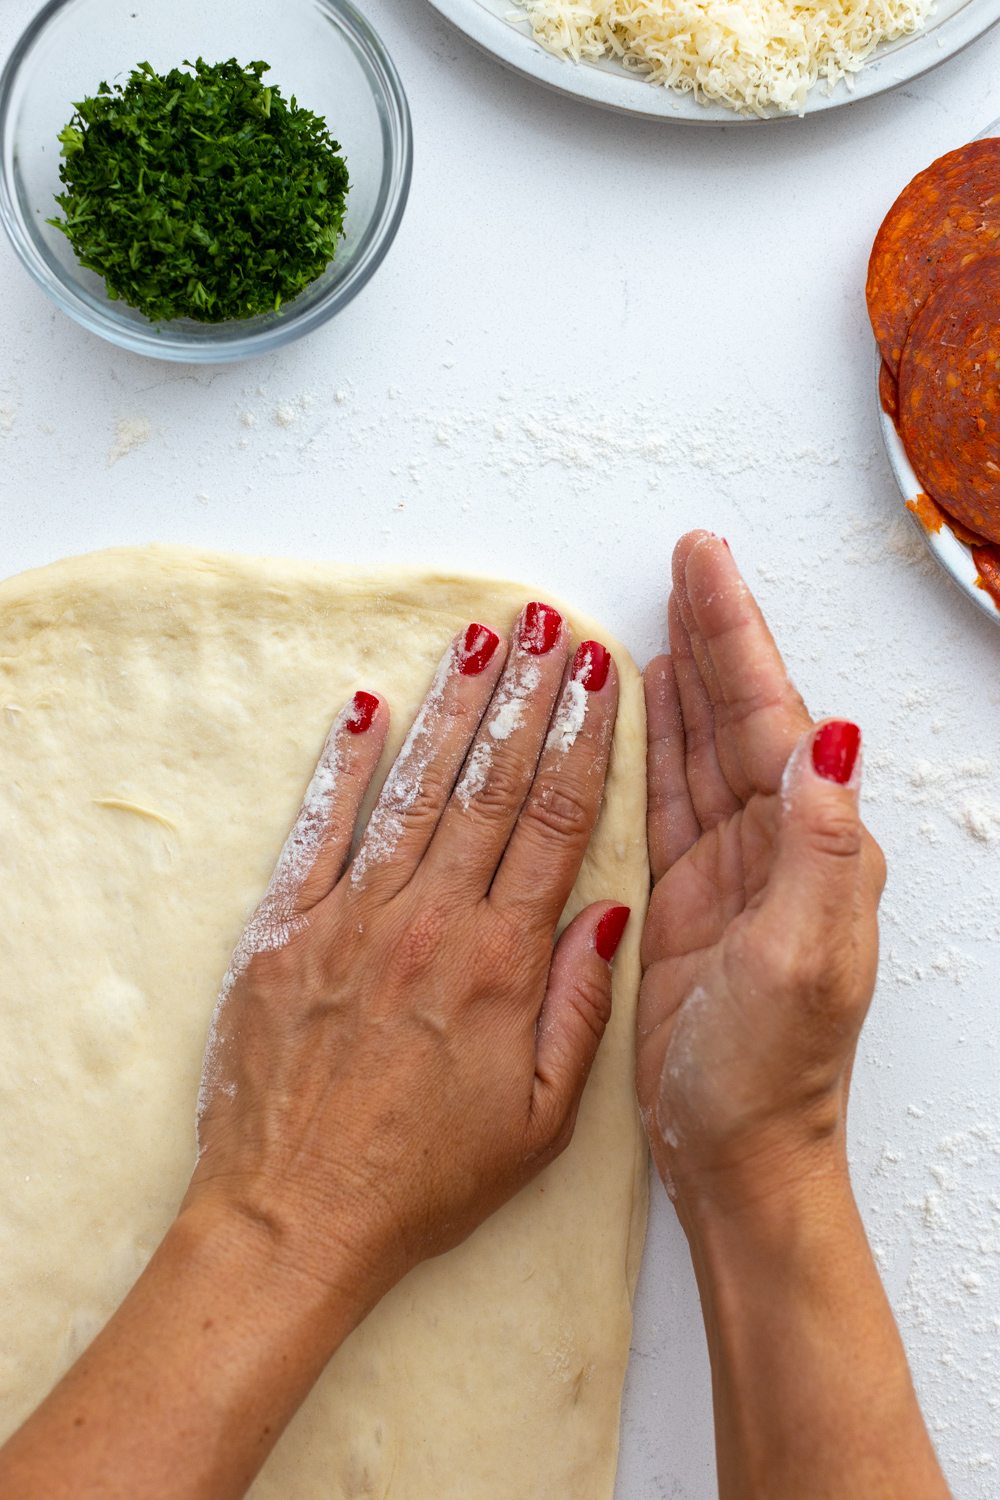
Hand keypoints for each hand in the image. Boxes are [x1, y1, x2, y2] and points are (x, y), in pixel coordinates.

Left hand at [188, 605, 628, 1309]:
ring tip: (478, 637)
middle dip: (524, 693)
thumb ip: (580, 1009)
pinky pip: (319, 828)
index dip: (580, 736)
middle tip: (544, 622)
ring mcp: (350, 917)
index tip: (596, 673)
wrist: (292, 1218)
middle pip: (490, 783)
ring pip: (414, 787)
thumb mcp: (542, 1122)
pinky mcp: (282, 928)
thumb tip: (608, 912)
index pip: (554, 821)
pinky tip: (366, 706)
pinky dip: (344, 765)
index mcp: (502, 964)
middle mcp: (430, 922)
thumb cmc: (422, 1181)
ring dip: (449, 705)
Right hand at [634, 536, 949, 1499]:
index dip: (737, 637)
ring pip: (704, 747)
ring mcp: (729, 868)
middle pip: (740, 714)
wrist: (737, 1153)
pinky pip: (668, 797)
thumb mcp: (803, 957)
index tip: (706, 566)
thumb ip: (817, 845)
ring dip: (688, 676)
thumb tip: (832, 738)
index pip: (772, 716)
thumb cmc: (772, 1071)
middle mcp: (778, 845)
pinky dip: (657, 744)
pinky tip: (644, 706)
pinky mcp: (683, 896)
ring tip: (663, 611)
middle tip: (688, 560)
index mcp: (814, 846)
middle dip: (714, 634)